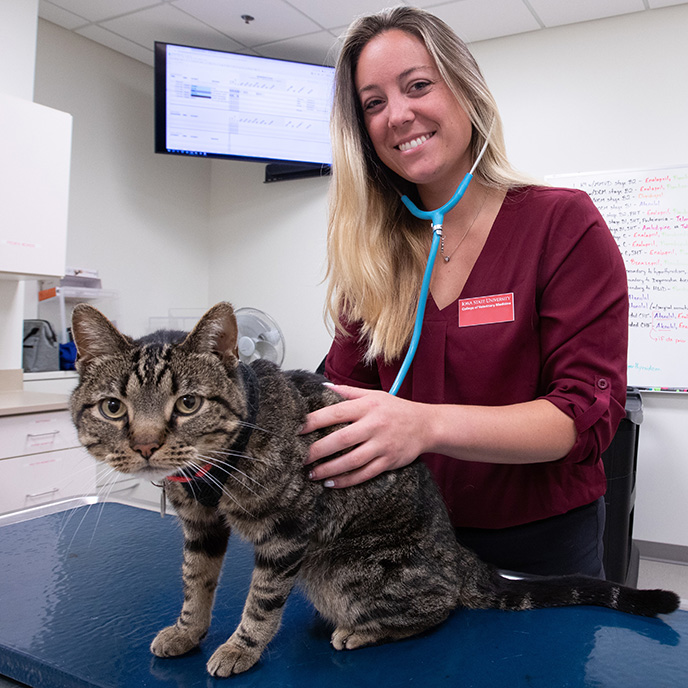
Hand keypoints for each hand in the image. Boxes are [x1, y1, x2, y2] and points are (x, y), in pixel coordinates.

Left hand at [300, 384, 428, 487]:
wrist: (426, 425)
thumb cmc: (396, 410)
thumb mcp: (375, 395)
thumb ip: (348, 392)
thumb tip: (323, 387)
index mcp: (367, 406)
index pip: (335, 413)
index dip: (313, 421)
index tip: (296, 430)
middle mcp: (374, 425)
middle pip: (340, 440)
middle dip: (317, 451)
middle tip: (299, 458)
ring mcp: (382, 445)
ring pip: (351, 461)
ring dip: (329, 470)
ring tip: (312, 474)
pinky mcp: (389, 462)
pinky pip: (364, 474)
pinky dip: (346, 481)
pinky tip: (331, 483)